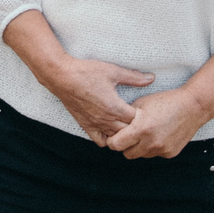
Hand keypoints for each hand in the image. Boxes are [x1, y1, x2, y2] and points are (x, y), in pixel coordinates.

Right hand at [35, 51, 155, 142]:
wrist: (62, 76)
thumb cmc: (87, 72)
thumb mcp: (113, 71)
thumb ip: (134, 77)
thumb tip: (151, 78)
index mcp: (115, 107)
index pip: (137, 120)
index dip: (143, 115)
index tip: (144, 108)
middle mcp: (106, 120)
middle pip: (128, 132)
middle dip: (136, 126)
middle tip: (138, 116)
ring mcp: (95, 124)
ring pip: (116, 138)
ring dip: (123, 133)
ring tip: (126, 123)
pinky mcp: (85, 125)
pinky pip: (100, 141)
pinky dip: (108, 138)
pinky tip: (111, 128)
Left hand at [105, 85, 213, 160]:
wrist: (193, 107)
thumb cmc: (165, 101)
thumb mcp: (141, 104)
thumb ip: (125, 117)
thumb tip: (112, 125)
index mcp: (140, 129)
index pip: (115, 145)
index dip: (112, 140)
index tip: (114, 135)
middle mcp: (150, 143)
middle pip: (126, 153)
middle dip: (125, 145)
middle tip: (128, 134)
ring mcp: (161, 150)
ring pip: (141, 155)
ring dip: (139, 147)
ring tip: (145, 133)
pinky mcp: (170, 153)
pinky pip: (154, 154)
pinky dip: (152, 147)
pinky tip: (158, 134)